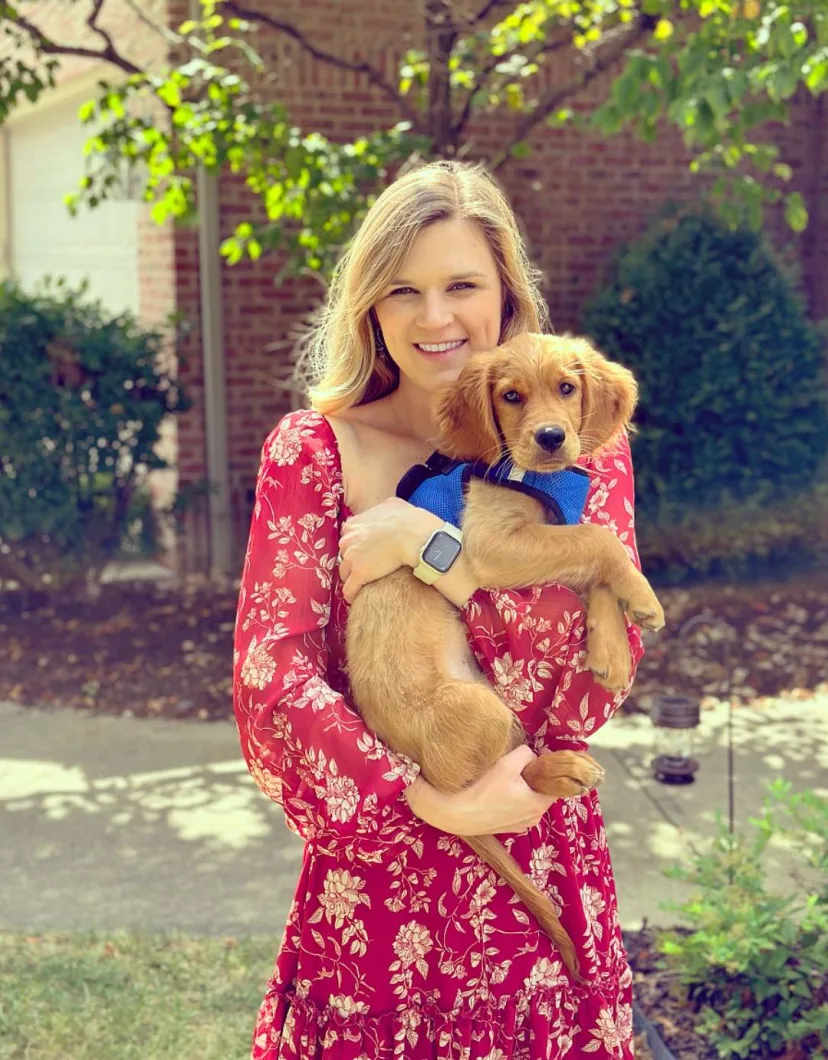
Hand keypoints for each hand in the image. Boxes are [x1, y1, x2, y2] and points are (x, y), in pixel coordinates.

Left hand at [339, 498, 439, 603]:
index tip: (365, 552)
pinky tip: (355, 599)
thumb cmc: (411, 521)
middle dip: (353, 561)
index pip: (349, 537)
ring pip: (344, 573)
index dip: (357, 545)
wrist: (417, 538)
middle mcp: (348, 539)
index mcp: (354, 524)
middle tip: (365, 568)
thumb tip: (387, 507)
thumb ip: (383, 507)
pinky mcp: (358, 575)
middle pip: (344, 554)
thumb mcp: (395, 505)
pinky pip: (349, 589)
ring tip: (361, 585)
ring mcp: (351, 558)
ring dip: (351, 578)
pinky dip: (351, 595)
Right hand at [405, 745, 555, 835]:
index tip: (539, 753)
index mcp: (539, 804)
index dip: (549, 766)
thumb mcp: (507, 764)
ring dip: (522, 788)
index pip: (555, 783)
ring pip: (528, 800)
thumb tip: (532, 755)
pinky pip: (516, 808)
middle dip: (533, 776)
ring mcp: (520, 825)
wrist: (457, 815)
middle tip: (518, 763)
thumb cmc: (484, 790)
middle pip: (541, 791)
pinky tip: (496, 792)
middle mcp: (533, 818)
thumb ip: (526, 754)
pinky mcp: (506, 828)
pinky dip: (512, 799)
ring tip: (505, 777)